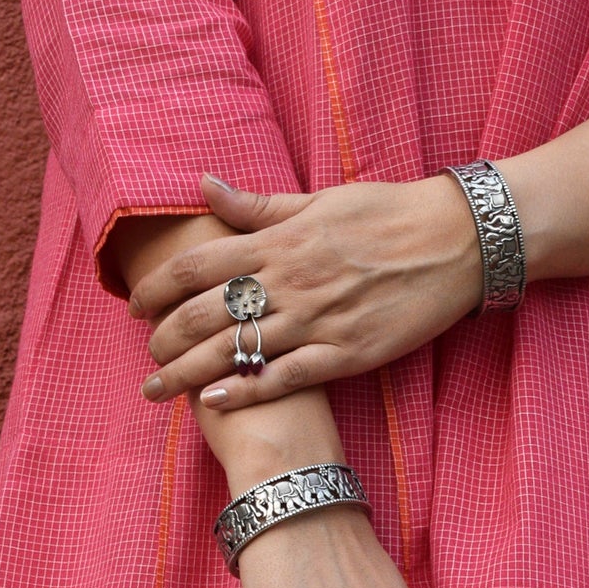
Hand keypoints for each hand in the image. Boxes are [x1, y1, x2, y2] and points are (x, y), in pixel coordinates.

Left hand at [131, 173, 482, 411]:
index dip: (158, 285)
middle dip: (164, 336)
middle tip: (146, 353)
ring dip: (187, 372)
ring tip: (156, 387)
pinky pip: (284, 377)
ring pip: (236, 349)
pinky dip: (245, 390)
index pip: (198, 263)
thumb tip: (202, 185)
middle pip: (205, 312)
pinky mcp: (346, 353)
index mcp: (279, 240)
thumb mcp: (318, 199)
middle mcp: (289, 280)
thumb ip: (257, 205)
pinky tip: (212, 402)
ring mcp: (316, 320)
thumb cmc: (385, 214)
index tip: (135, 301)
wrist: (453, 241)